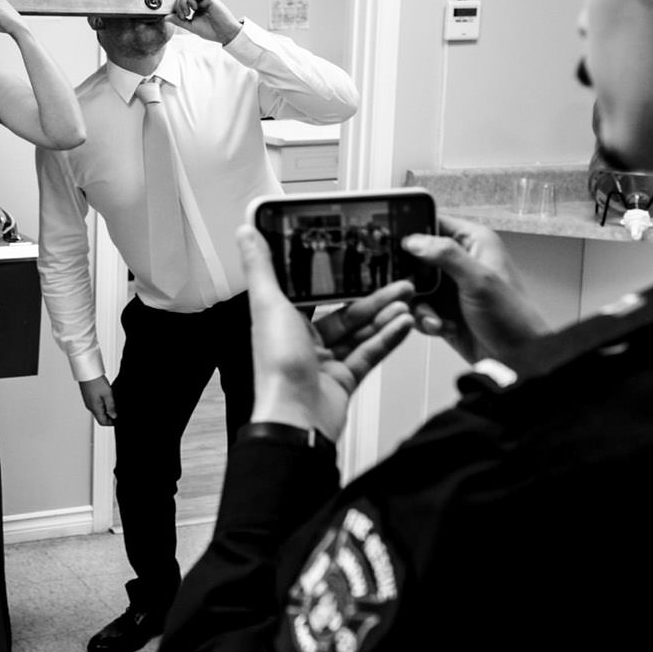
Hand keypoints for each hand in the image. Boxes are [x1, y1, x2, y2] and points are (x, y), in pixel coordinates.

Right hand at [78, 375, 116, 426]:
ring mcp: (88, 402)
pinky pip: (96, 404)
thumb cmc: (96, 381)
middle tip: (116, 408)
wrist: (87, 371)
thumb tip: (114, 416)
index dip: (111, 422)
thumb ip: (111, 407)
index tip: (117, 419)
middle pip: (100, 417)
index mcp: (94, 408)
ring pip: (98, 410)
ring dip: (106, 409)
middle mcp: (90, 406)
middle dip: (109, 415)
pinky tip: (106, 396)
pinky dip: (102, 404)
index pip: (102, 422)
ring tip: (111, 400)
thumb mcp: (108, 394)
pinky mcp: (88, 397)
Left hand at [171, 0, 240, 44]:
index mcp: (194, 6)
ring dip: (182, 2)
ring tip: (187, 14)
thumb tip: (166, 17)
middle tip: (182, 16)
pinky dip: (190, 0)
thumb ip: (179, 21)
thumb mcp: (191, 26)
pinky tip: (194, 9)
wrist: (224, 33)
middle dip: (177, 4)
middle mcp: (198, 0)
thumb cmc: (211, 30)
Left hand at [240, 225, 412, 442]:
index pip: (312, 291)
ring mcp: (324, 361)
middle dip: (373, 297)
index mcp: (281, 320)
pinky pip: (369, 353)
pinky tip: (403, 324)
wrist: (297, 417)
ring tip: (406, 300)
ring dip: (384, 316)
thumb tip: (247, 234)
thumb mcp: (268, 305)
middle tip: (397, 282)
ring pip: (360, 332)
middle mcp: (302, 339)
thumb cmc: (277, 368)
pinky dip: (387, 338)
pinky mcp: (343, 379)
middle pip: (344, 312)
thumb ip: (261, 267)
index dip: (336, 277)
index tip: (357, 260)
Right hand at [402, 216, 548, 367]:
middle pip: (417, 257)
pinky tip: (440, 326)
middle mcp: (461, 261)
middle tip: (410, 288)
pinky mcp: (444, 309)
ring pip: (415, 285)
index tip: (394, 244)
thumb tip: (415, 240)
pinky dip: (425, 318)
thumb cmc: (513, 317)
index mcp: (474, 242)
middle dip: (410, 275)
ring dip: (418, 302)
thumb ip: (446, 255)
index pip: (434, 223)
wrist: (518, 358)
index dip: (412, 230)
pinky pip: (420, 308)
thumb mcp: (479, 280)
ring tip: (432, 315)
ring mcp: (451, 286)